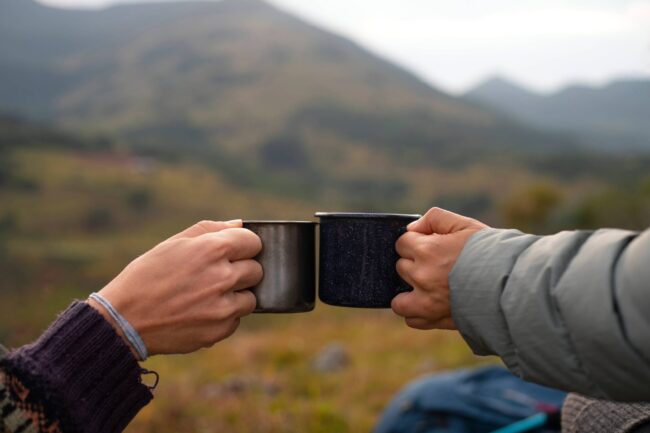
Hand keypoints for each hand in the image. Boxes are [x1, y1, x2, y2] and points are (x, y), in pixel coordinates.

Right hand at [88, 220, 262, 355]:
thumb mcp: (174, 243)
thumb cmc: (147, 275)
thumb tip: (240, 224)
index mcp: (213, 250)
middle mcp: (223, 277)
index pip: (254, 242)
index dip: (244, 245)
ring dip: (236, 295)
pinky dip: (224, 316)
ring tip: (208, 295)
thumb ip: (211, 230)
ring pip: (251, 297)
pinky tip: (200, 312)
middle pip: (256, 270)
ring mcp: (223, 307)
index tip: (234, 251)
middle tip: (216, 275)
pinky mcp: (219, 330)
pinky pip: (236, 320)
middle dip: (241, 270)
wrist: (123, 319)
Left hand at [392, 208, 486, 329]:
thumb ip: (435, 218)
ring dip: (408, 292)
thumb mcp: (465, 225)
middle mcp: (422, 276)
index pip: (402, 243)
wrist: (514, 285)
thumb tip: (412, 227)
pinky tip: (430, 304)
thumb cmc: (491, 252)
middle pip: (401, 267)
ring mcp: (427, 301)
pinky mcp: (435, 320)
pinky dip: (417, 313)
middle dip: (414, 264)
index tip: (430, 245)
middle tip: (437, 265)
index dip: (416, 242)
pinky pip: (411, 319)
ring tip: (426, 287)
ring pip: (399, 299)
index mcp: (427, 250)